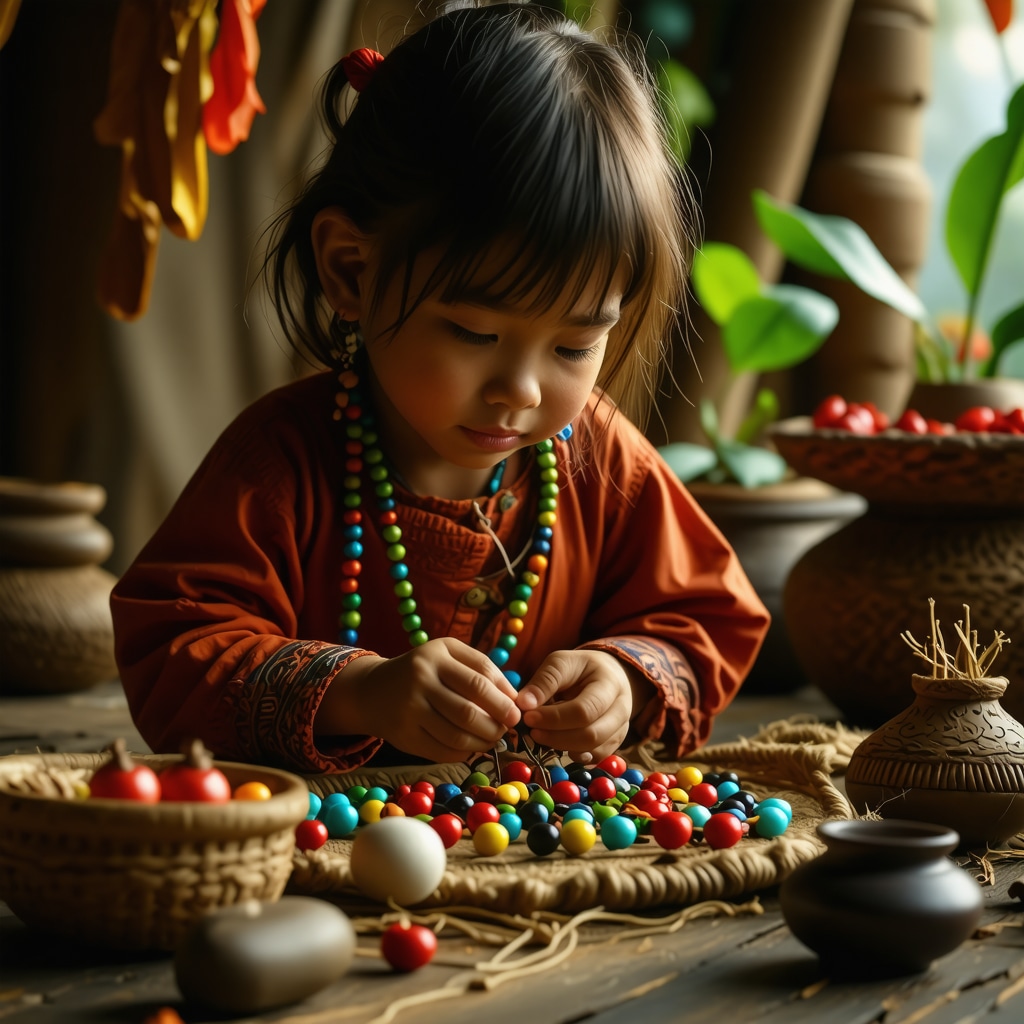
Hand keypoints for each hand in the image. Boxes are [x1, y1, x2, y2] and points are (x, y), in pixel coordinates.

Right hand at [322, 638, 521, 762]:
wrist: (372, 690)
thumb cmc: (423, 670)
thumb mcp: (448, 655)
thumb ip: (482, 668)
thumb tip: (515, 697)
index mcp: (436, 655)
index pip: (479, 681)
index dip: (503, 700)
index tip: (517, 712)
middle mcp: (419, 680)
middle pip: (468, 712)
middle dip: (496, 725)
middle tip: (507, 729)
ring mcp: (409, 710)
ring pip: (456, 735)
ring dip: (483, 742)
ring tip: (493, 739)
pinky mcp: (403, 736)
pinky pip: (442, 751)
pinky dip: (464, 752)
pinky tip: (471, 746)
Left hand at [515, 650, 635, 762]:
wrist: (607, 675)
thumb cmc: (580, 668)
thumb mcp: (562, 662)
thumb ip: (544, 681)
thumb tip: (523, 704)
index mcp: (609, 684)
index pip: (583, 710)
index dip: (554, 718)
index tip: (528, 717)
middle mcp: (622, 709)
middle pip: (590, 735)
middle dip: (556, 736)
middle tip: (532, 730)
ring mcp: (621, 728)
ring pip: (593, 749)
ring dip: (562, 747)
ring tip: (541, 734)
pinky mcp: (615, 742)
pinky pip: (595, 758)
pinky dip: (573, 754)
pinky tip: (557, 743)